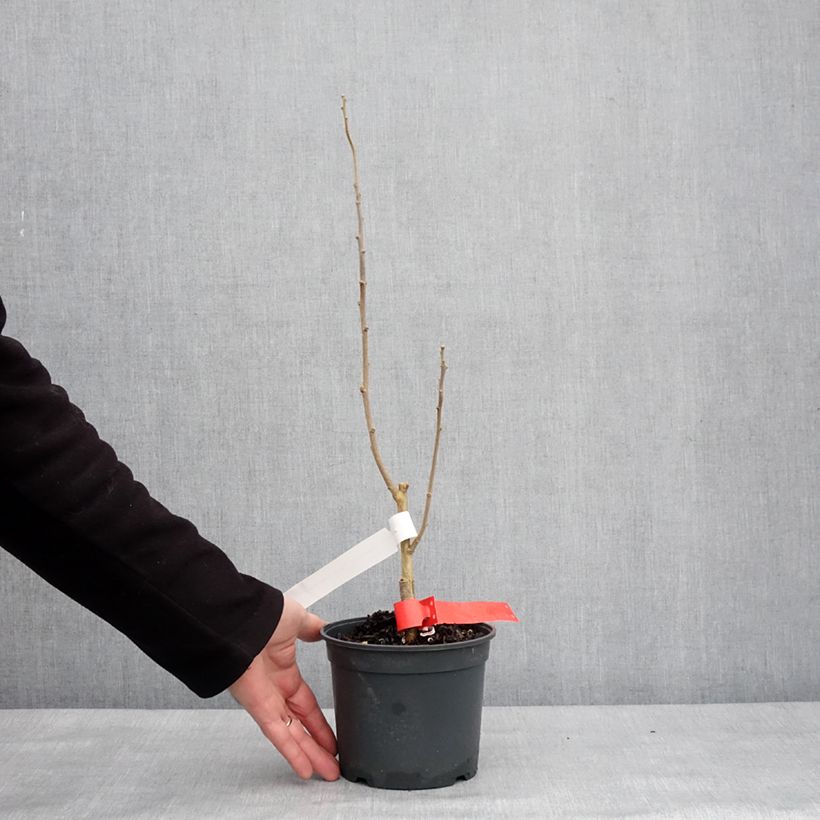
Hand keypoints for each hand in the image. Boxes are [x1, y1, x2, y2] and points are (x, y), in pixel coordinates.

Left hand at [229, 596, 339, 780]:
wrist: (240, 617)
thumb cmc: (263, 615)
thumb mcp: (297, 619)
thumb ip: (312, 628)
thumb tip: (325, 629)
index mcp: (283, 670)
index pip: (304, 703)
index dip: (318, 721)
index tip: (331, 735)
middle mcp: (273, 689)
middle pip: (299, 725)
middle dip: (316, 744)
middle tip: (332, 763)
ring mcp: (265, 699)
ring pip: (291, 734)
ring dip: (309, 754)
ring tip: (327, 772)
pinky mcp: (257, 706)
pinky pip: (277, 733)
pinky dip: (292, 751)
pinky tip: (305, 768)